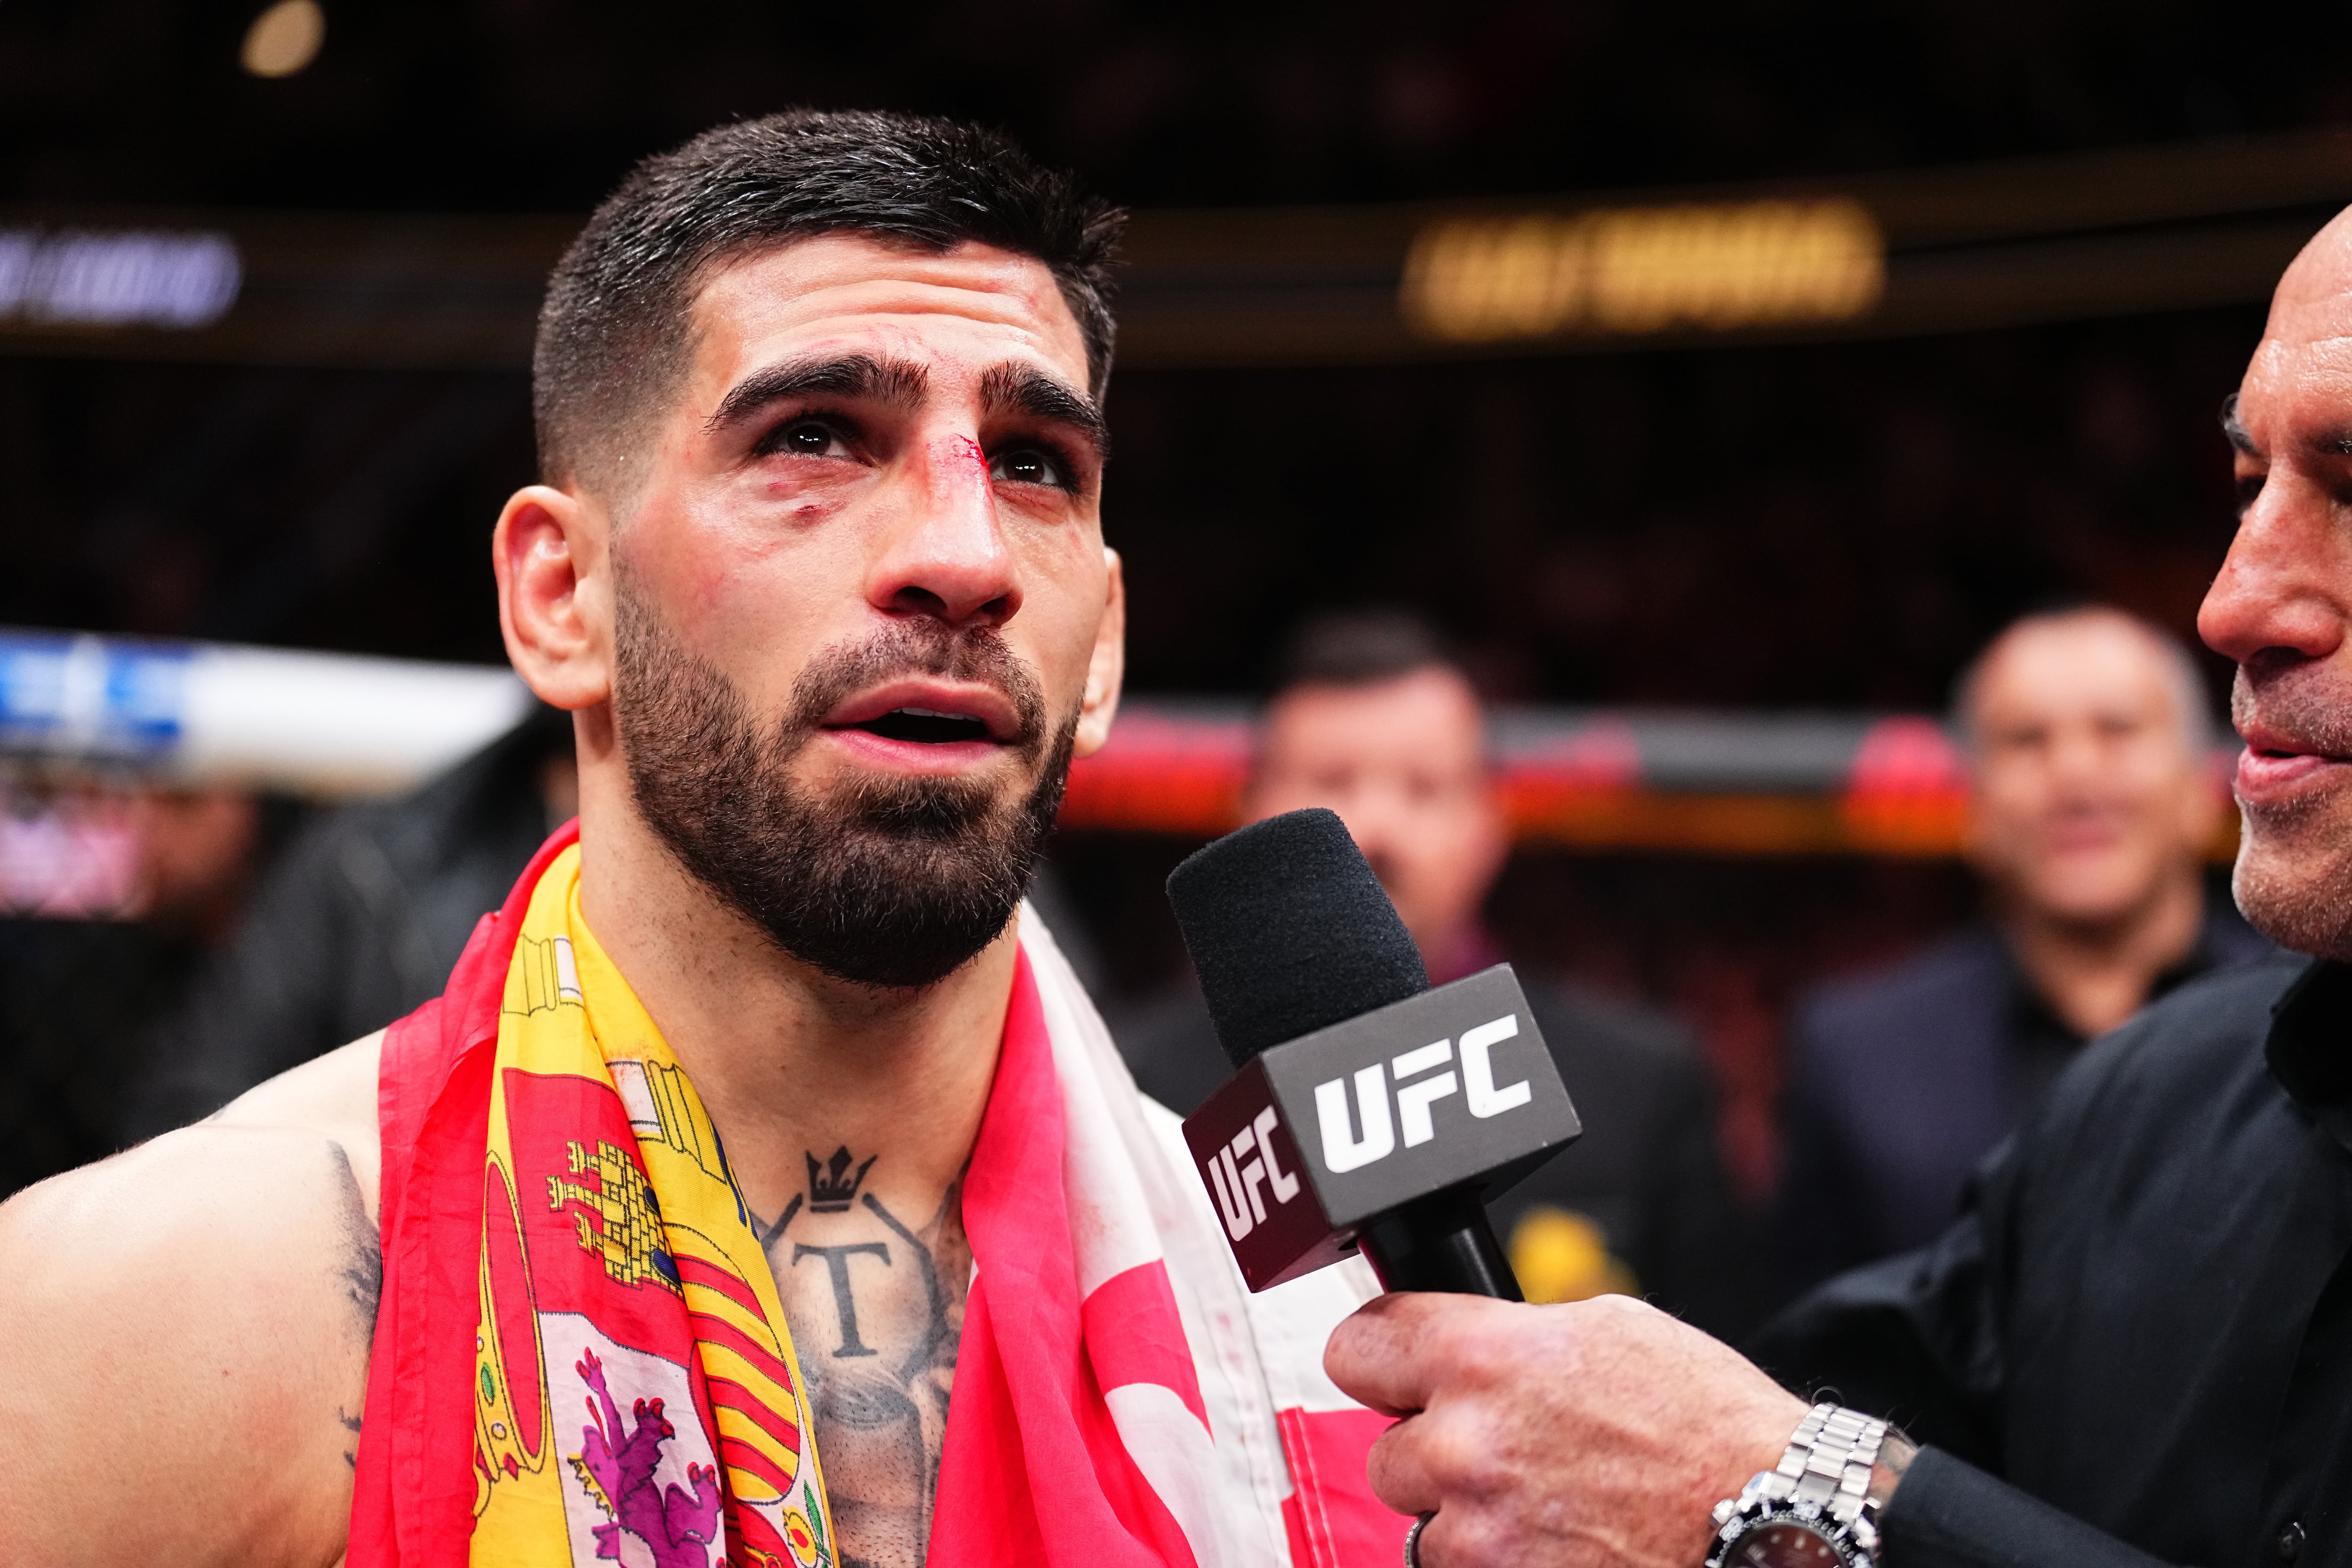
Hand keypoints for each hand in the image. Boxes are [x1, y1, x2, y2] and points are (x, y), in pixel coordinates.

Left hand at [1324, 1292, 1805, 1567]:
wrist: (1771, 1521)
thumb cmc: (1707, 1425)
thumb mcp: (1604, 1329)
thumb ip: (1510, 1337)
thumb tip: (1463, 1345)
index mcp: (1478, 1359)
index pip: (1356, 1346)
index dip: (1381, 1356)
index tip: (1395, 1366)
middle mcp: (1462, 1446)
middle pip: (1386, 1447)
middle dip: (1435, 1448)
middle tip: (1506, 1447)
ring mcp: (1478, 1533)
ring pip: (1423, 1523)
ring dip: (1468, 1515)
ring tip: (1547, 1501)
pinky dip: (1503, 1560)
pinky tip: (1560, 1540)